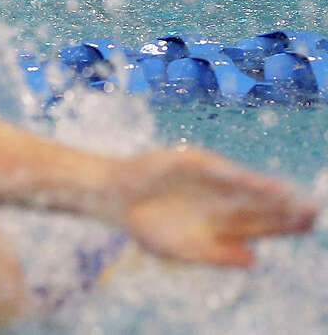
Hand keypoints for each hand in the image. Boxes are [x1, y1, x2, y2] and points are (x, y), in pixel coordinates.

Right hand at [114, 148, 316, 266]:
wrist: (113, 200)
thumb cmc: (147, 226)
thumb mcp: (182, 250)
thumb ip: (216, 256)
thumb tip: (255, 259)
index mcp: (223, 222)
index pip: (263, 223)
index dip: (285, 224)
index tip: (307, 224)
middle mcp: (222, 198)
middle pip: (260, 203)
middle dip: (284, 208)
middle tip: (310, 211)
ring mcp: (208, 179)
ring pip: (243, 186)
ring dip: (266, 191)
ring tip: (289, 198)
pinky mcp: (190, 163)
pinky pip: (216, 170)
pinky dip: (234, 176)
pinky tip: (253, 183)